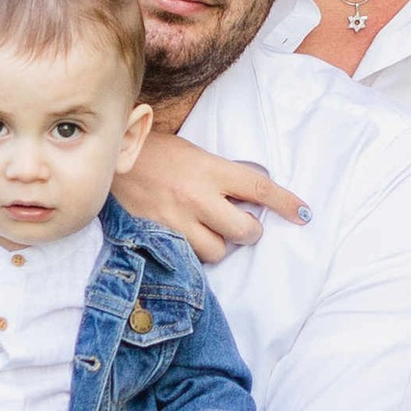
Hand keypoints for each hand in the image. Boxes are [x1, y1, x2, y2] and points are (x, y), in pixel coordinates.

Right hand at [119, 123, 308, 268]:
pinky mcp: (157, 237)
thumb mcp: (193, 153)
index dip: (287, 203)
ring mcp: (176, 221)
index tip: (304, 214)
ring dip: (218, 245)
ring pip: (218, 252)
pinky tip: (184, 239)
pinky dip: (191, 252)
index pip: (259, 188)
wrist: (106, 160)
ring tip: (206, 231)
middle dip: (249, 231)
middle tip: (240, 224)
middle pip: (245, 231)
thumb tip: (246, 196)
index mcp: (210, 169)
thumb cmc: (152, 152)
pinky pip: (188, 258)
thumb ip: (218, 175)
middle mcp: (197, 197)